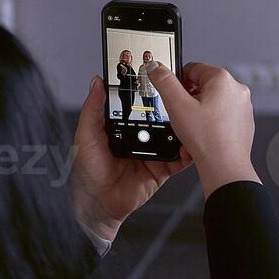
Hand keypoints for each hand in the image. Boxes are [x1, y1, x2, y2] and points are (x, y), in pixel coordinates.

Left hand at [72, 76, 192, 241]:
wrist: (100, 204)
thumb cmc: (89, 171)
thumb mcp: (86, 136)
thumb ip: (92, 109)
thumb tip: (97, 82)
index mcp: (123, 124)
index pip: (138, 101)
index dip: (147, 89)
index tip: (156, 75)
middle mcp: (141, 134)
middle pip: (160, 115)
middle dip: (171, 105)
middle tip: (180, 92)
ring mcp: (154, 150)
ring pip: (174, 133)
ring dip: (183, 125)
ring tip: (190, 115)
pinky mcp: (164, 167)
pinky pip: (180, 157)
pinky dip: (188, 151)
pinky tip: (192, 142)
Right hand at [148, 62, 259, 197]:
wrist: (225, 165)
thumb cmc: (206, 139)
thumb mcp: (177, 106)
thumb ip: (164, 82)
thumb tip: (156, 67)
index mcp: (222, 79)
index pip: (193, 68)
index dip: (178, 81)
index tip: (173, 94)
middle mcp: (237, 89)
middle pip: (204, 85)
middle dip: (190, 98)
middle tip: (182, 114)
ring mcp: (243, 106)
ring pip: (214, 101)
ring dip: (200, 110)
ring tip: (193, 126)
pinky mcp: (244, 121)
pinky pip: (223, 115)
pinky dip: (212, 121)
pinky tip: (205, 134)